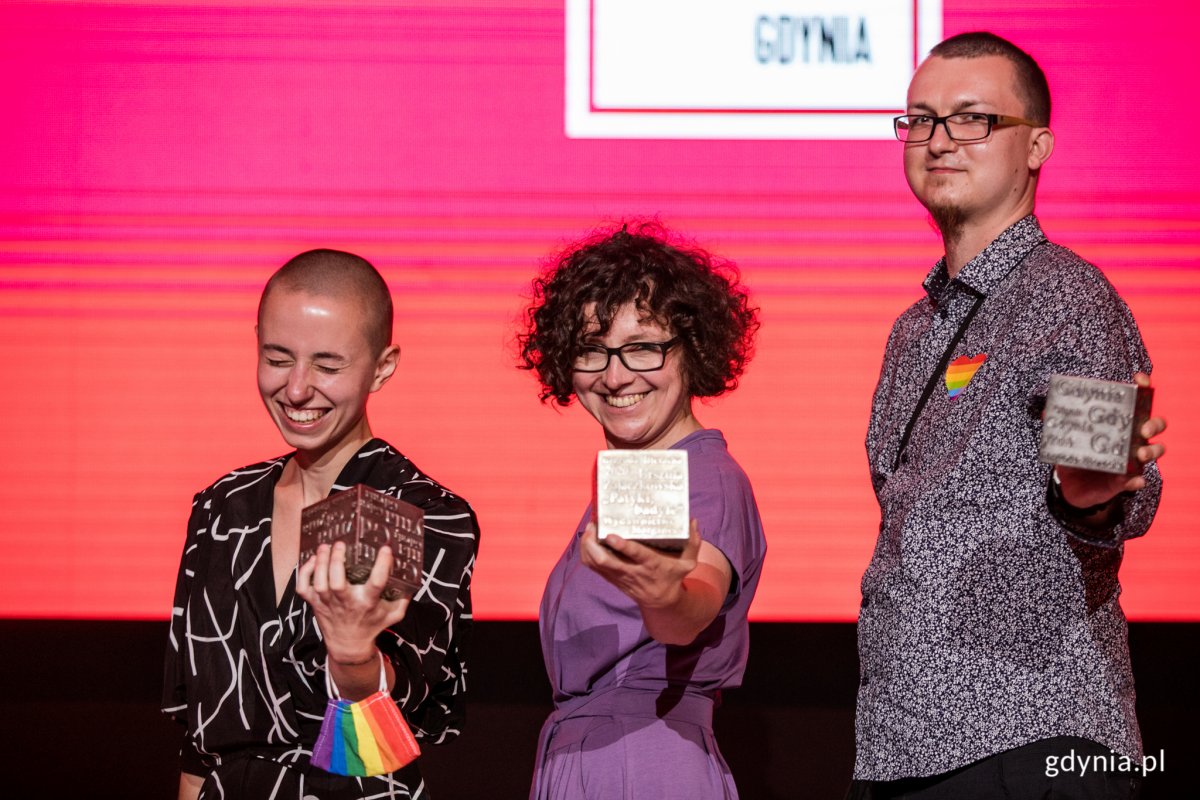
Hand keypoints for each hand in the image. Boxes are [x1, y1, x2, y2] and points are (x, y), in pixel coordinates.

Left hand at [295, 541, 410, 664]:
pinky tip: (311, 561)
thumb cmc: (371, 625)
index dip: (382, 565)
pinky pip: (303, 588)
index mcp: (367, 603)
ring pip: (320, 583)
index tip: (385, 549)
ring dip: (321, 563)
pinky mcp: (314, 603)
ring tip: (325, 546)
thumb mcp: (393, 614)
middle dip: (336, 561)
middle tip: (341, 544)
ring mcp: (327, 603)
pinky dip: (304, 573)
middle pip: (337, 582)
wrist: (348, 646)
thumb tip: (412, 577)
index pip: (376, 583)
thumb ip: (403, 598)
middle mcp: (346, 602)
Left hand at [579, 520, 700, 608]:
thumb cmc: (673, 577)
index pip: (635, 555)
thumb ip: (693, 542)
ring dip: (587, 547)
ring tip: (588, 529)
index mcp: (651, 564)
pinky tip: (587, 539)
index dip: (622, 546)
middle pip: (606, 561)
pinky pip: (593, 567)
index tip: (611, 535)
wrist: (662, 603)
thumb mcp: (688, 563)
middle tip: (592, 526)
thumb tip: (693, 521)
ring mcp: (619, 576)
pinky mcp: (611, 578)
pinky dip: (587, 553)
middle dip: (594, 544)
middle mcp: (632, 571)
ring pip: (596, 564)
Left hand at [1056, 372, 1166, 507]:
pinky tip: (1133, 480)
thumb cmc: (1074, 455)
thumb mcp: (1065, 438)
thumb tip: (1045, 412)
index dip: (1143, 388)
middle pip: (1154, 425)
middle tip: (1142, 429)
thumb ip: (1058, 425)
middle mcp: (1130, 438)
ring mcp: (1131, 458)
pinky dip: (1137, 480)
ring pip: (1154, 450)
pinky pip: (1137, 480)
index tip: (1140, 380)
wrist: (1071, 487)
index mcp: (1118, 423)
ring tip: (1140, 454)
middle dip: (1153, 424)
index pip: (1137, 401)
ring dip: (1151, 451)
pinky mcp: (1126, 480)